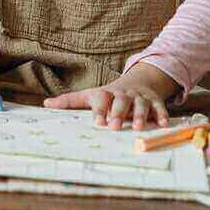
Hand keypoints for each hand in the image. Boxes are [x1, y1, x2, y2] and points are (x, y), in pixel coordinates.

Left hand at [42, 62, 178, 129]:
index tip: (97, 122)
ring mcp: (139, 97)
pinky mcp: (154, 101)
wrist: (138, 81)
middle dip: (118, 113)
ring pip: (141, 104)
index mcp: (106, 93)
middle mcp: (123, 94)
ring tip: (138, 128)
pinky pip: (159, 107)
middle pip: (121, 101)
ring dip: (140, 115)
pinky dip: (162, 115)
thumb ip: (70, 101)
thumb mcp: (90, 96)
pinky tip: (163, 125)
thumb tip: (46, 104)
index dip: (99, 110)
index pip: (101, 99)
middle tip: (114, 127)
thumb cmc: (109, 95)